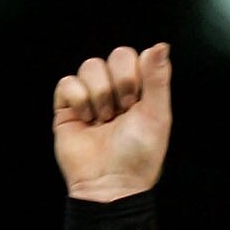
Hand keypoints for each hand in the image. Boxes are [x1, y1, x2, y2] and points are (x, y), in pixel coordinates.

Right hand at [54, 43, 171, 202]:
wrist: (110, 184)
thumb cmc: (137, 157)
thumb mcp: (157, 116)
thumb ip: (158, 79)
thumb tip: (162, 45)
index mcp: (138, 92)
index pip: (134, 57)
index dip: (135, 75)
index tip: (137, 102)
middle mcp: (114, 92)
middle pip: (114, 56)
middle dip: (119, 83)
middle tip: (121, 112)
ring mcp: (90, 98)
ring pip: (90, 65)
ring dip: (99, 95)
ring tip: (103, 121)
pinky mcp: (67, 108)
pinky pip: (67, 82)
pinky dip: (78, 99)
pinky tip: (86, 120)